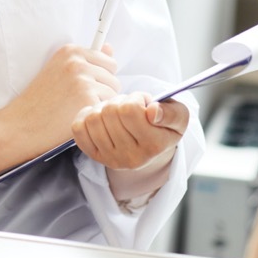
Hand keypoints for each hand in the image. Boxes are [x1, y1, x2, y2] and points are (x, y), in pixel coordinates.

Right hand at [3, 44, 120, 152]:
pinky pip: (107, 107)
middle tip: (77, 101)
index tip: (82, 87)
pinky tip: (77, 117)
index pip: (108, 61)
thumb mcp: (59, 71)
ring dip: (100, 103)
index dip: (99, 78)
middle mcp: (77, 61)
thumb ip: (87, 59)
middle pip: (113, 76)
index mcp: (70, 51)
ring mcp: (82, 79)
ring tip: (76, 108)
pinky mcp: (87, 99)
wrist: (21, 125)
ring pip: (113, 92)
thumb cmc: (39, 102)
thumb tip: (109, 48)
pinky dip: (96, 115)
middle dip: (102, 91)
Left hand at [71, 91, 188, 171]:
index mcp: (153, 146)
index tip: (143, 102)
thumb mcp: (178, 116)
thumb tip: (152, 112)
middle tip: (129, 106)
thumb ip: (171, 113)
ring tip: (117, 112)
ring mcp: (110, 159)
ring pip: (93, 118)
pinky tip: (101, 117)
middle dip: (119, 101)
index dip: (135, 98)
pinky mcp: (94, 156)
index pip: (130, 111)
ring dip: (103, 107)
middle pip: (110, 112)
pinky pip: (79, 128)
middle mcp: (131, 158)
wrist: (151, 147)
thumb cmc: (163, 125)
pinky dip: (86, 115)